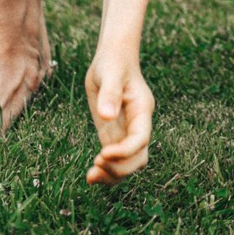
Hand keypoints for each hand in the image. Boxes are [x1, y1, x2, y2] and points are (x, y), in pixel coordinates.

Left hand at [85, 52, 154, 185]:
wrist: (112, 57)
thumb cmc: (113, 61)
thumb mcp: (110, 73)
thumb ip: (110, 94)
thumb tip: (106, 116)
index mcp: (142, 110)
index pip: (141, 139)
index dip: (124, 151)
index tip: (102, 153)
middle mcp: (138, 124)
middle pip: (138, 158)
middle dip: (119, 168)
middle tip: (95, 167)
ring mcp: (127, 131)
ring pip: (128, 164)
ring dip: (112, 175)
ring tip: (91, 177)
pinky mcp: (114, 134)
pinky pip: (115, 159)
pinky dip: (106, 170)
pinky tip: (90, 174)